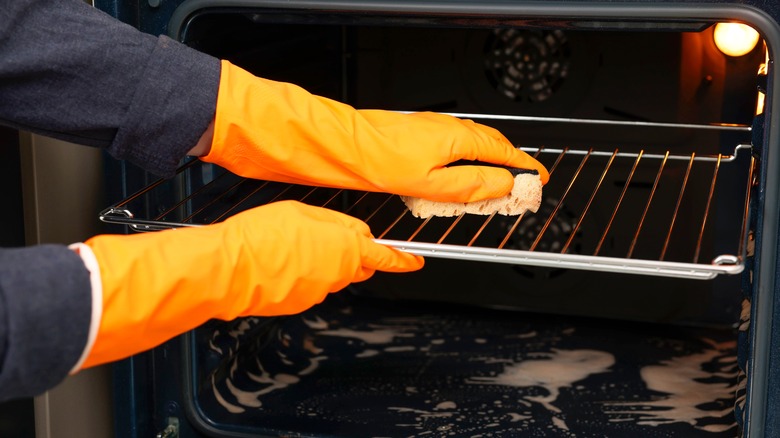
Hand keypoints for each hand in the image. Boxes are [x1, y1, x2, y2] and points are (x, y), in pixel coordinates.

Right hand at [80, 201, 421, 367]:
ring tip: (291, 246)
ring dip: (322, 262)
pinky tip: (281, 262)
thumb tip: (356, 233)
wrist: (229, 268)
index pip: (384, 257)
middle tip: (327, 239)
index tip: (415, 262)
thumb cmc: (261, 236)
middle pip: (358, 265)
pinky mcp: (300, 304)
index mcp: (345, 248)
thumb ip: (337, 222)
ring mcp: (318, 292)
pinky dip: (303, 275)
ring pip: (332, 276)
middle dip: (353, 254)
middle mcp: (337, 274)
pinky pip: (311, 287)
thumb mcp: (304, 211)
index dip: (402, 260)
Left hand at [201, 60, 548, 202]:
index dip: (524, 167)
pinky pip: (457, 144)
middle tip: (522, 182)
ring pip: (474, 143)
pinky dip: (469, 158)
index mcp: (458, 139)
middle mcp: (450, 128)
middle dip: (511, 163)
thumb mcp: (433, 184)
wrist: (347, 146)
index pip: (504, 152)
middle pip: (493, 144)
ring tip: (496, 182)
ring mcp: (435, 127)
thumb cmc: (381, 162)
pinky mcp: (421, 131)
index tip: (539, 178)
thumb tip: (503, 184)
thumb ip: (471, 185)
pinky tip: (461, 172)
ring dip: (491, 160)